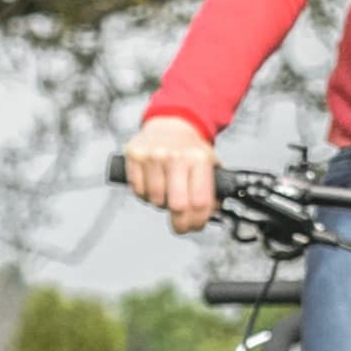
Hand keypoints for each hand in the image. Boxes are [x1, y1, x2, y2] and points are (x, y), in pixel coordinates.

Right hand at [125, 115, 218, 234]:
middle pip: (178, 205)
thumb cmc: (191, 149)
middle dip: (180, 223)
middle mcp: (176, 156)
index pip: (200, 201)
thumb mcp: (211, 163)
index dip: (198, 221)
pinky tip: (153, 188)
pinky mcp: (135, 155)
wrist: (171, 124)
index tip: (196, 226)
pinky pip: (138, 189)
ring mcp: (153, 155)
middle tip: (181, 226)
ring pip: (156, 199)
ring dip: (161, 206)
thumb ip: (215, 188)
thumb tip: (211, 214)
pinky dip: (145, 196)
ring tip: (167, 197)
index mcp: (199, 159)